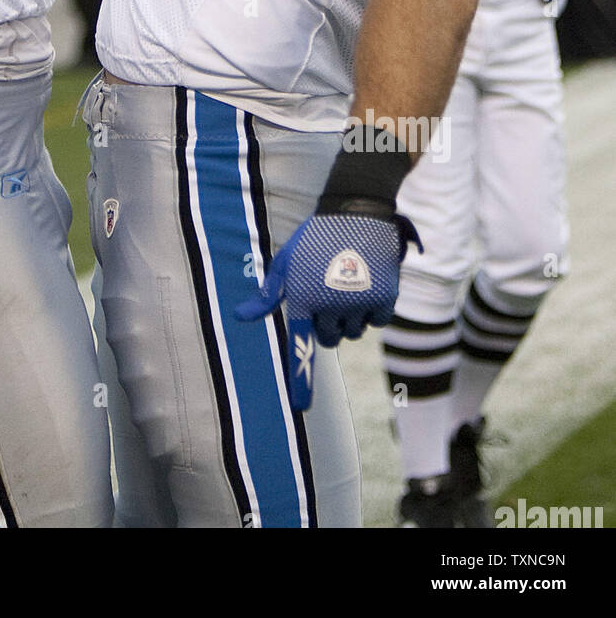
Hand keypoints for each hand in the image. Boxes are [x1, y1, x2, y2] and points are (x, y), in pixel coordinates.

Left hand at [237, 211, 420, 409]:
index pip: (301, 343)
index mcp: (302, 295)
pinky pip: (376, 322)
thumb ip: (268, 294)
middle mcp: (329, 302)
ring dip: (350, 317)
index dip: (301, 379)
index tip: (301, 408)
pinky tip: (367, 284)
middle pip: (329, 339)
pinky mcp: (383, 296)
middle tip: (328, 295)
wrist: (355, 213)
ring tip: (346, 283)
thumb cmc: (315, 239)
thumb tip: (239, 317)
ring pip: (353, 332)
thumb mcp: (286, 262)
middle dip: (328, 325)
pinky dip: (373, 310)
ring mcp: (357, 300)